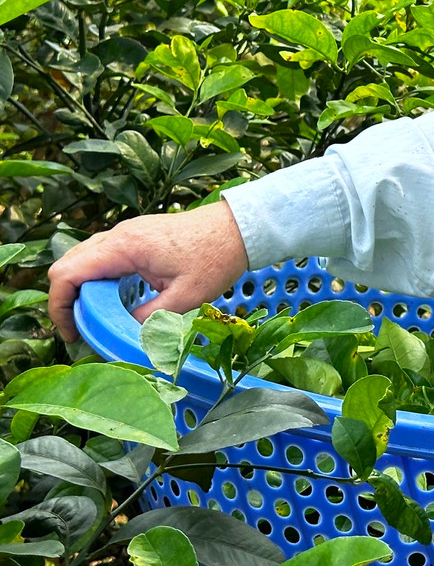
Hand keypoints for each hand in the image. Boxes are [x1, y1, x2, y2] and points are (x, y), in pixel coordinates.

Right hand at [47, 200, 249, 343]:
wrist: (241, 228)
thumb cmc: (216, 258)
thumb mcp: (185, 297)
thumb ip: (149, 320)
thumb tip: (121, 338)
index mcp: (124, 247)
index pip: (67, 274)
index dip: (59, 307)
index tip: (72, 334)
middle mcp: (119, 235)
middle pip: (68, 265)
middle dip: (66, 300)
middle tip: (82, 330)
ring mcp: (127, 233)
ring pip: (83, 259)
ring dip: (82, 289)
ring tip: (96, 318)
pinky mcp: (137, 236)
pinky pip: (102, 256)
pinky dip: (98, 279)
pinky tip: (114, 300)